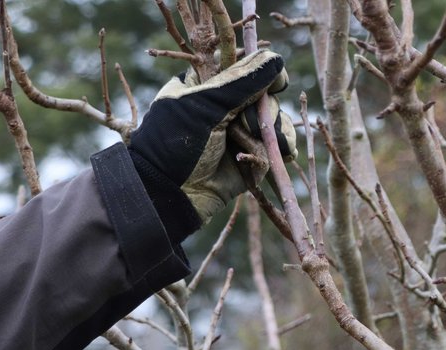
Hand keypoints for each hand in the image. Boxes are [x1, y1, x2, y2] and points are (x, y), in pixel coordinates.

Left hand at [129, 50, 296, 237]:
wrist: (168, 194)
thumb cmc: (175, 144)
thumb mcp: (205, 106)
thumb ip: (240, 83)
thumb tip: (275, 60)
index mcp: (210, 85)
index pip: (249, 69)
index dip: (265, 76)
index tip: (274, 83)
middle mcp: (228, 108)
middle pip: (268, 98)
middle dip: (262, 113)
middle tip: (241, 126)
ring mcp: (241, 135)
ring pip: (276, 124)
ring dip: (270, 135)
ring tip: (247, 147)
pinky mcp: (251, 161)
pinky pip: (277, 151)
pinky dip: (273, 155)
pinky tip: (263, 160)